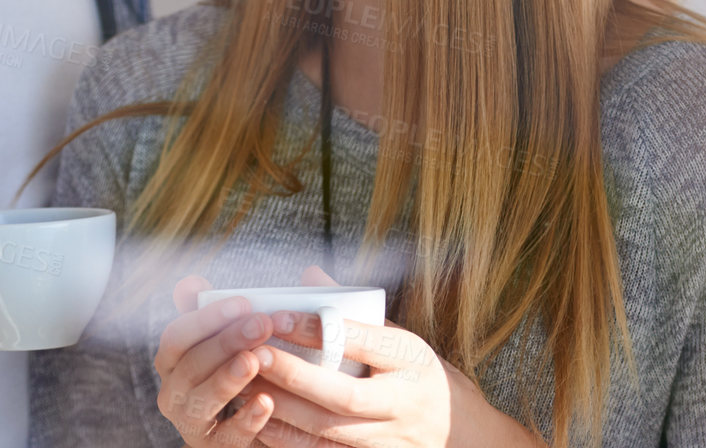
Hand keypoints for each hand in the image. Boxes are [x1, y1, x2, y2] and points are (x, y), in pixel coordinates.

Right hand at [154, 273, 281, 445]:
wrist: (253, 423)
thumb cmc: (237, 367)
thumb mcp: (226, 337)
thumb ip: (212, 311)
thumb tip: (189, 282)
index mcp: (172, 362)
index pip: (177, 336)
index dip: (207, 318)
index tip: (243, 302)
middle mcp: (174, 393)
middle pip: (190, 366)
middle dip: (225, 342)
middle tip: (260, 324)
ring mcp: (192, 424)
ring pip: (202, 402)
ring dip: (227, 379)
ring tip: (253, 360)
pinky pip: (228, 438)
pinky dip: (246, 420)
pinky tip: (266, 401)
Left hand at [245, 267, 539, 447]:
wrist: (458, 432)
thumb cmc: (417, 375)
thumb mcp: (399, 338)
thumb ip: (354, 314)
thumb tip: (310, 275)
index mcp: (412, 360)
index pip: (361, 342)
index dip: (317, 330)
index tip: (278, 316)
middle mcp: (405, 404)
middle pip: (344, 395)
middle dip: (294, 375)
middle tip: (253, 353)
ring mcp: (392, 441)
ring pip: (330, 432)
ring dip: (284, 411)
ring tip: (247, 387)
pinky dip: (291, 442)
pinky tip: (262, 424)